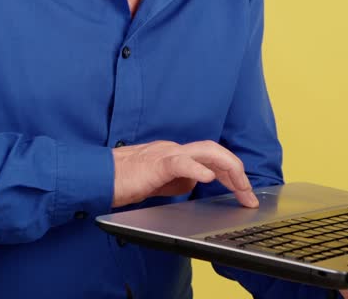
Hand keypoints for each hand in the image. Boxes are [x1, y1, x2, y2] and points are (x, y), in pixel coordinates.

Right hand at [111, 140, 259, 207]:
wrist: (97, 177)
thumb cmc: (124, 181)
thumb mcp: (159, 182)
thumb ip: (178, 180)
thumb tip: (195, 181)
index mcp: (177, 155)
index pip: (214, 159)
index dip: (234, 175)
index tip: (246, 195)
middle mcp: (175, 150)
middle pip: (216, 153)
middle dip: (238, 173)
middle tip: (250, 196)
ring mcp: (166, 154)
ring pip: (206, 151)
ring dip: (229, 169)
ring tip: (241, 186)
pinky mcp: (154, 164)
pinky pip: (180, 162)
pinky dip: (197, 169)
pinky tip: (209, 179)